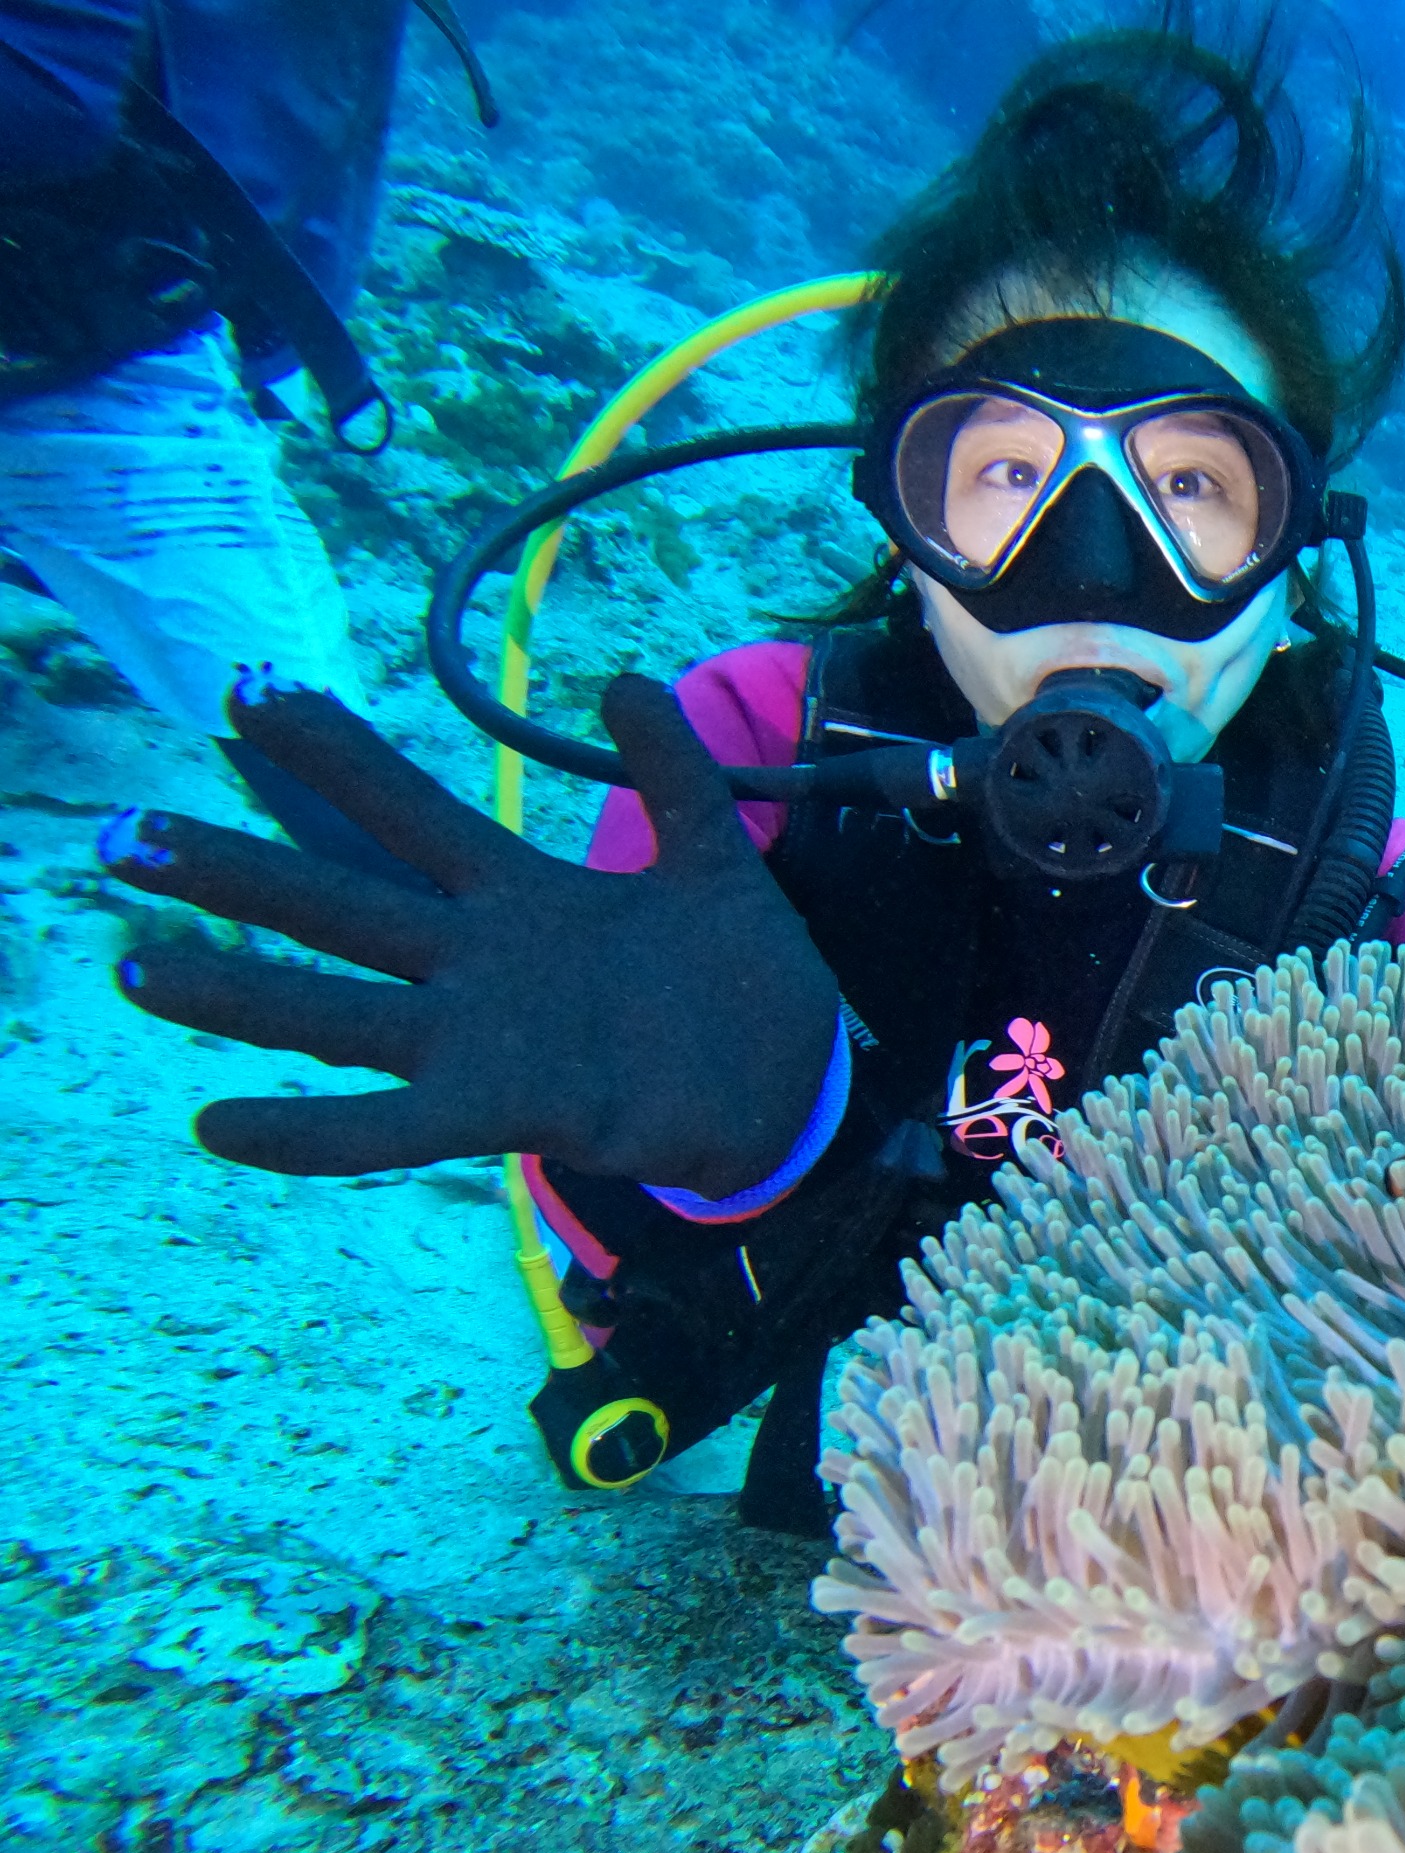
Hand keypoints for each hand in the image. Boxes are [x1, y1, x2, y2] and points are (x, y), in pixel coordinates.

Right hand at [109, 677, 840, 1195]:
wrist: (790, 1087)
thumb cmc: (739, 979)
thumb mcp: (714, 858)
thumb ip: (674, 772)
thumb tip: (623, 679)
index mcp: (521, 896)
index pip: (406, 814)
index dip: (334, 756)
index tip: (251, 696)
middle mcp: (479, 964)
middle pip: (337, 905)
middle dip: (237, 870)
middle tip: (126, 833)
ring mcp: (482, 1039)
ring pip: (334, 1011)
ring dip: (237, 991)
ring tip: (141, 966)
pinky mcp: (505, 1111)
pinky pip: (387, 1126)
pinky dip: (308, 1131)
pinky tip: (219, 1123)